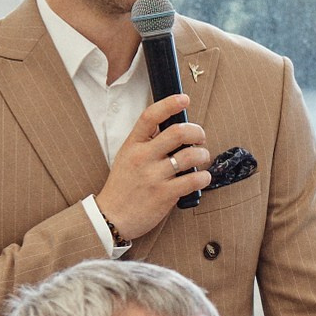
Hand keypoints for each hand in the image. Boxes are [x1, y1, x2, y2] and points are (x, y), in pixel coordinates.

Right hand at [97, 93, 210, 241]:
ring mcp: (154, 176)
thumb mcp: (127, 157)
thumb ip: (146, 143)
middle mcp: (143, 157)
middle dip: (197, 131)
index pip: (150, 117)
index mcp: (132, 145)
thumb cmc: (123, 186)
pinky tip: (202, 177)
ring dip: (203, 154)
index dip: (169, 104)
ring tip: (202, 158)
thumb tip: (174, 129)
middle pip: (177, 132)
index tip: (184, 98)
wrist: (111, 217)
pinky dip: (204, 177)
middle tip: (200, 137)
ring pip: (190, 155)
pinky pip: (193, 180)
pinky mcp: (164, 194)